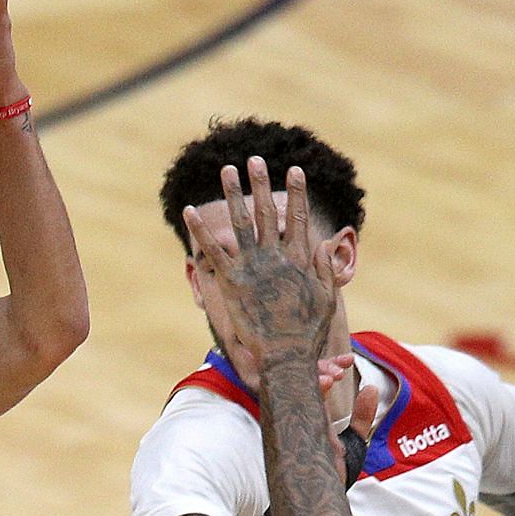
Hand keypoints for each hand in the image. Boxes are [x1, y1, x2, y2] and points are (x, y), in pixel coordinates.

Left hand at [182, 157, 335, 366]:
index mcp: (299, 259)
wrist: (285, 356)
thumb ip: (325, 269)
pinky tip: (189, 211)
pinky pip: (213, 250)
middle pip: (267, 211)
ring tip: (227, 170)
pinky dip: (200, 230)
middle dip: (261, 183)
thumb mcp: (325, 298)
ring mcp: (252, 267)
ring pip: (240, 221)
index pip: (297, 218)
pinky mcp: (231, 281)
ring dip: (233, 193)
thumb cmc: (307, 332)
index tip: (295, 170)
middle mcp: (275, 256)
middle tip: (256, 159)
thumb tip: (324, 243)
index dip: (297, 193)